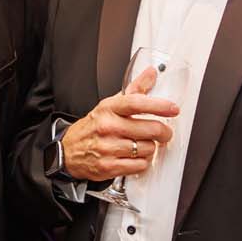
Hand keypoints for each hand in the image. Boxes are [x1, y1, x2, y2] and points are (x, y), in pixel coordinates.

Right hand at [59, 64, 178, 182]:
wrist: (68, 150)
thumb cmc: (93, 127)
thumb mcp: (110, 105)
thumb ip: (134, 90)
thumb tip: (150, 73)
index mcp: (109, 108)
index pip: (137, 103)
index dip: (159, 105)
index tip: (173, 108)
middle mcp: (108, 127)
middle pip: (150, 129)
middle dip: (163, 132)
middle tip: (163, 132)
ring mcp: (108, 148)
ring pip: (148, 149)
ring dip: (150, 148)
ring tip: (142, 145)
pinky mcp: (109, 167)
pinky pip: (140, 165)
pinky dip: (142, 162)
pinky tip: (135, 157)